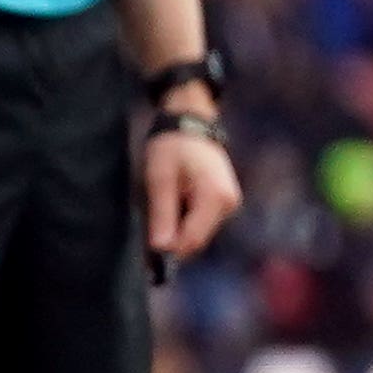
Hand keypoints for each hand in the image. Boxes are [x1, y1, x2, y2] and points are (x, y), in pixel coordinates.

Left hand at [143, 118, 240, 270]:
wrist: (190, 123)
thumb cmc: (171, 147)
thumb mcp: (159, 179)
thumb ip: (162, 214)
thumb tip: (160, 249)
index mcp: (215, 198)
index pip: (191, 240)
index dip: (167, 250)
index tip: (144, 249)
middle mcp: (228, 205)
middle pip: (195, 240)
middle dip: (170, 239)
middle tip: (146, 224)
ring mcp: (228, 204)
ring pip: (197, 233)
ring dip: (175, 229)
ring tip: (158, 205)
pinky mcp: (222, 203)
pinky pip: (199, 222)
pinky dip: (182, 220)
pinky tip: (169, 203)